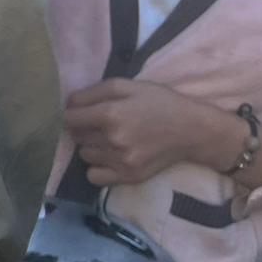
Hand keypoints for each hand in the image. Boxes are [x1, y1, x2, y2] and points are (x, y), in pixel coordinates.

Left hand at [66, 79, 237, 184]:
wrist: (193, 130)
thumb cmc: (159, 103)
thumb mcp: (127, 85)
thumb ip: (92, 92)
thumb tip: (67, 104)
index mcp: (110, 114)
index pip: (68, 119)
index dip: (70, 114)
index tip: (79, 113)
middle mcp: (113, 139)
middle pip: (76, 136)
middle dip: (83, 129)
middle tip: (100, 124)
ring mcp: (121, 161)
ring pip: (84, 155)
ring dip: (91, 146)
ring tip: (110, 139)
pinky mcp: (129, 176)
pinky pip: (94, 176)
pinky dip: (97, 167)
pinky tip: (110, 156)